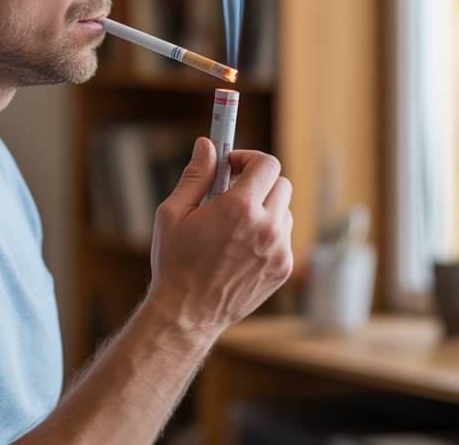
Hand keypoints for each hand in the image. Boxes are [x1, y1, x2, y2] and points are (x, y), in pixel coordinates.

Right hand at [146, 137, 293, 338]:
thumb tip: (206, 145)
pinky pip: (284, 237)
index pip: (266, 164)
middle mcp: (266, 228)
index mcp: (239, 209)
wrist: (187, 314)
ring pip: (284, 211)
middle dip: (258, 182)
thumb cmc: (175, 262)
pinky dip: (269, 234)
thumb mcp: (174, 213)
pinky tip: (242, 246)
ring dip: (265, 208)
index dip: (249, 158)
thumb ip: (196, 175)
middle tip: (233, 192)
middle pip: (281, 183)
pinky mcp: (283, 269)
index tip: (232, 165)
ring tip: (235, 224)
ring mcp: (279, 251)